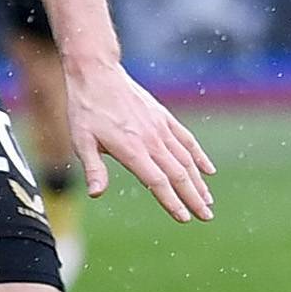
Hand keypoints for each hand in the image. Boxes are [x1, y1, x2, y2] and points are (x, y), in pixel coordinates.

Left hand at [61, 59, 215, 221]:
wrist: (97, 73)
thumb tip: (96, 194)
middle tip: (206, 216)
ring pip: (186, 159)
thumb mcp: (81, 141)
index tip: (185, 218)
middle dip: (194, 198)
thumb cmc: (86, 109)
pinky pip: (186, 139)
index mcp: (131, 149)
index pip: (157, 182)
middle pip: (178, 174)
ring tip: (208, 200)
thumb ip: (93, 169)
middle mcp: (151, 140)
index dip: (172, 202)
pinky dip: (199, 156)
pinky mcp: (163, 117)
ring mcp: (160, 127)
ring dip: (199, 182)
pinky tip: (208, 170)